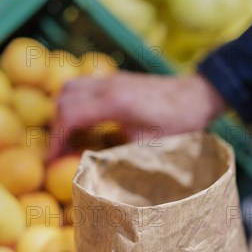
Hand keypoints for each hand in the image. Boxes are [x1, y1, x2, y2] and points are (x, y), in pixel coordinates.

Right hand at [49, 71, 225, 157]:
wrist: (198, 96)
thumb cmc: (179, 124)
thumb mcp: (148, 148)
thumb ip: (118, 157)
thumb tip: (91, 173)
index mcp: (115, 101)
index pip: (69, 115)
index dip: (57, 140)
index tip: (53, 162)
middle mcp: (108, 85)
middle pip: (63, 98)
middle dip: (56, 127)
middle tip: (60, 152)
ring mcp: (111, 78)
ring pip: (70, 88)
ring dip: (63, 113)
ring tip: (70, 139)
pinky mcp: (115, 79)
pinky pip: (83, 87)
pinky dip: (75, 105)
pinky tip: (85, 125)